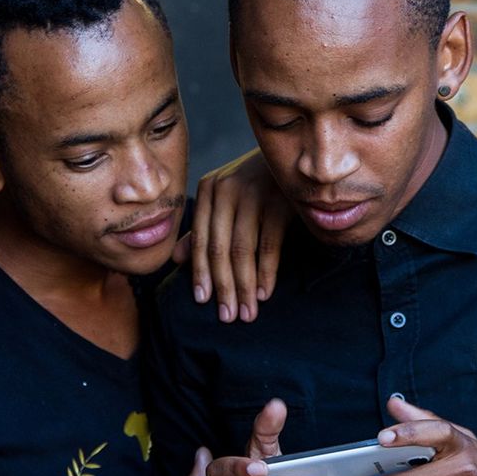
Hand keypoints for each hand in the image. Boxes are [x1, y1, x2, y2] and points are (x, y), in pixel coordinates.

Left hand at [173, 147, 290, 322]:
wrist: (298, 159)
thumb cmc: (260, 182)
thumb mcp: (229, 199)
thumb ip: (205, 227)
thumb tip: (178, 260)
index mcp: (210, 189)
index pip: (201, 239)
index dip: (200, 272)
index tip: (202, 301)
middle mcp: (227, 189)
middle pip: (219, 248)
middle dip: (223, 287)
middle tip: (228, 316)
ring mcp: (253, 193)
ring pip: (242, 250)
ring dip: (244, 286)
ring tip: (247, 312)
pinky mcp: (278, 201)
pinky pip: (269, 245)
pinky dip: (266, 272)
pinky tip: (264, 293)